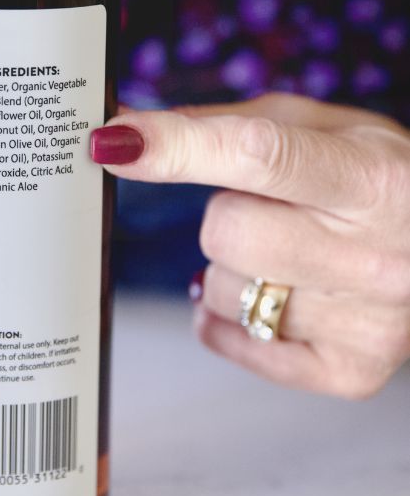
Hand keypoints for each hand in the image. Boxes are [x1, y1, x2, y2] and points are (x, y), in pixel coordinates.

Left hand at [91, 93, 409, 398]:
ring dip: (232, 268)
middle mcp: (375, 253)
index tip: (113, 143)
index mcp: (370, 177)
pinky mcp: (351, 371)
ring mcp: (367, 322)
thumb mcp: (324, 129)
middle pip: (225, 232)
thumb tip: (130, 128)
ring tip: (289, 253)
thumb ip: (227, 125)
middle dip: (226, 213)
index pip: (258, 156)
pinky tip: (272, 295)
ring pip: (222, 291)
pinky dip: (232, 322)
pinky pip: (239, 345)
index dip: (177, 148)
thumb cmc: (383, 180)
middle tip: (273, 210)